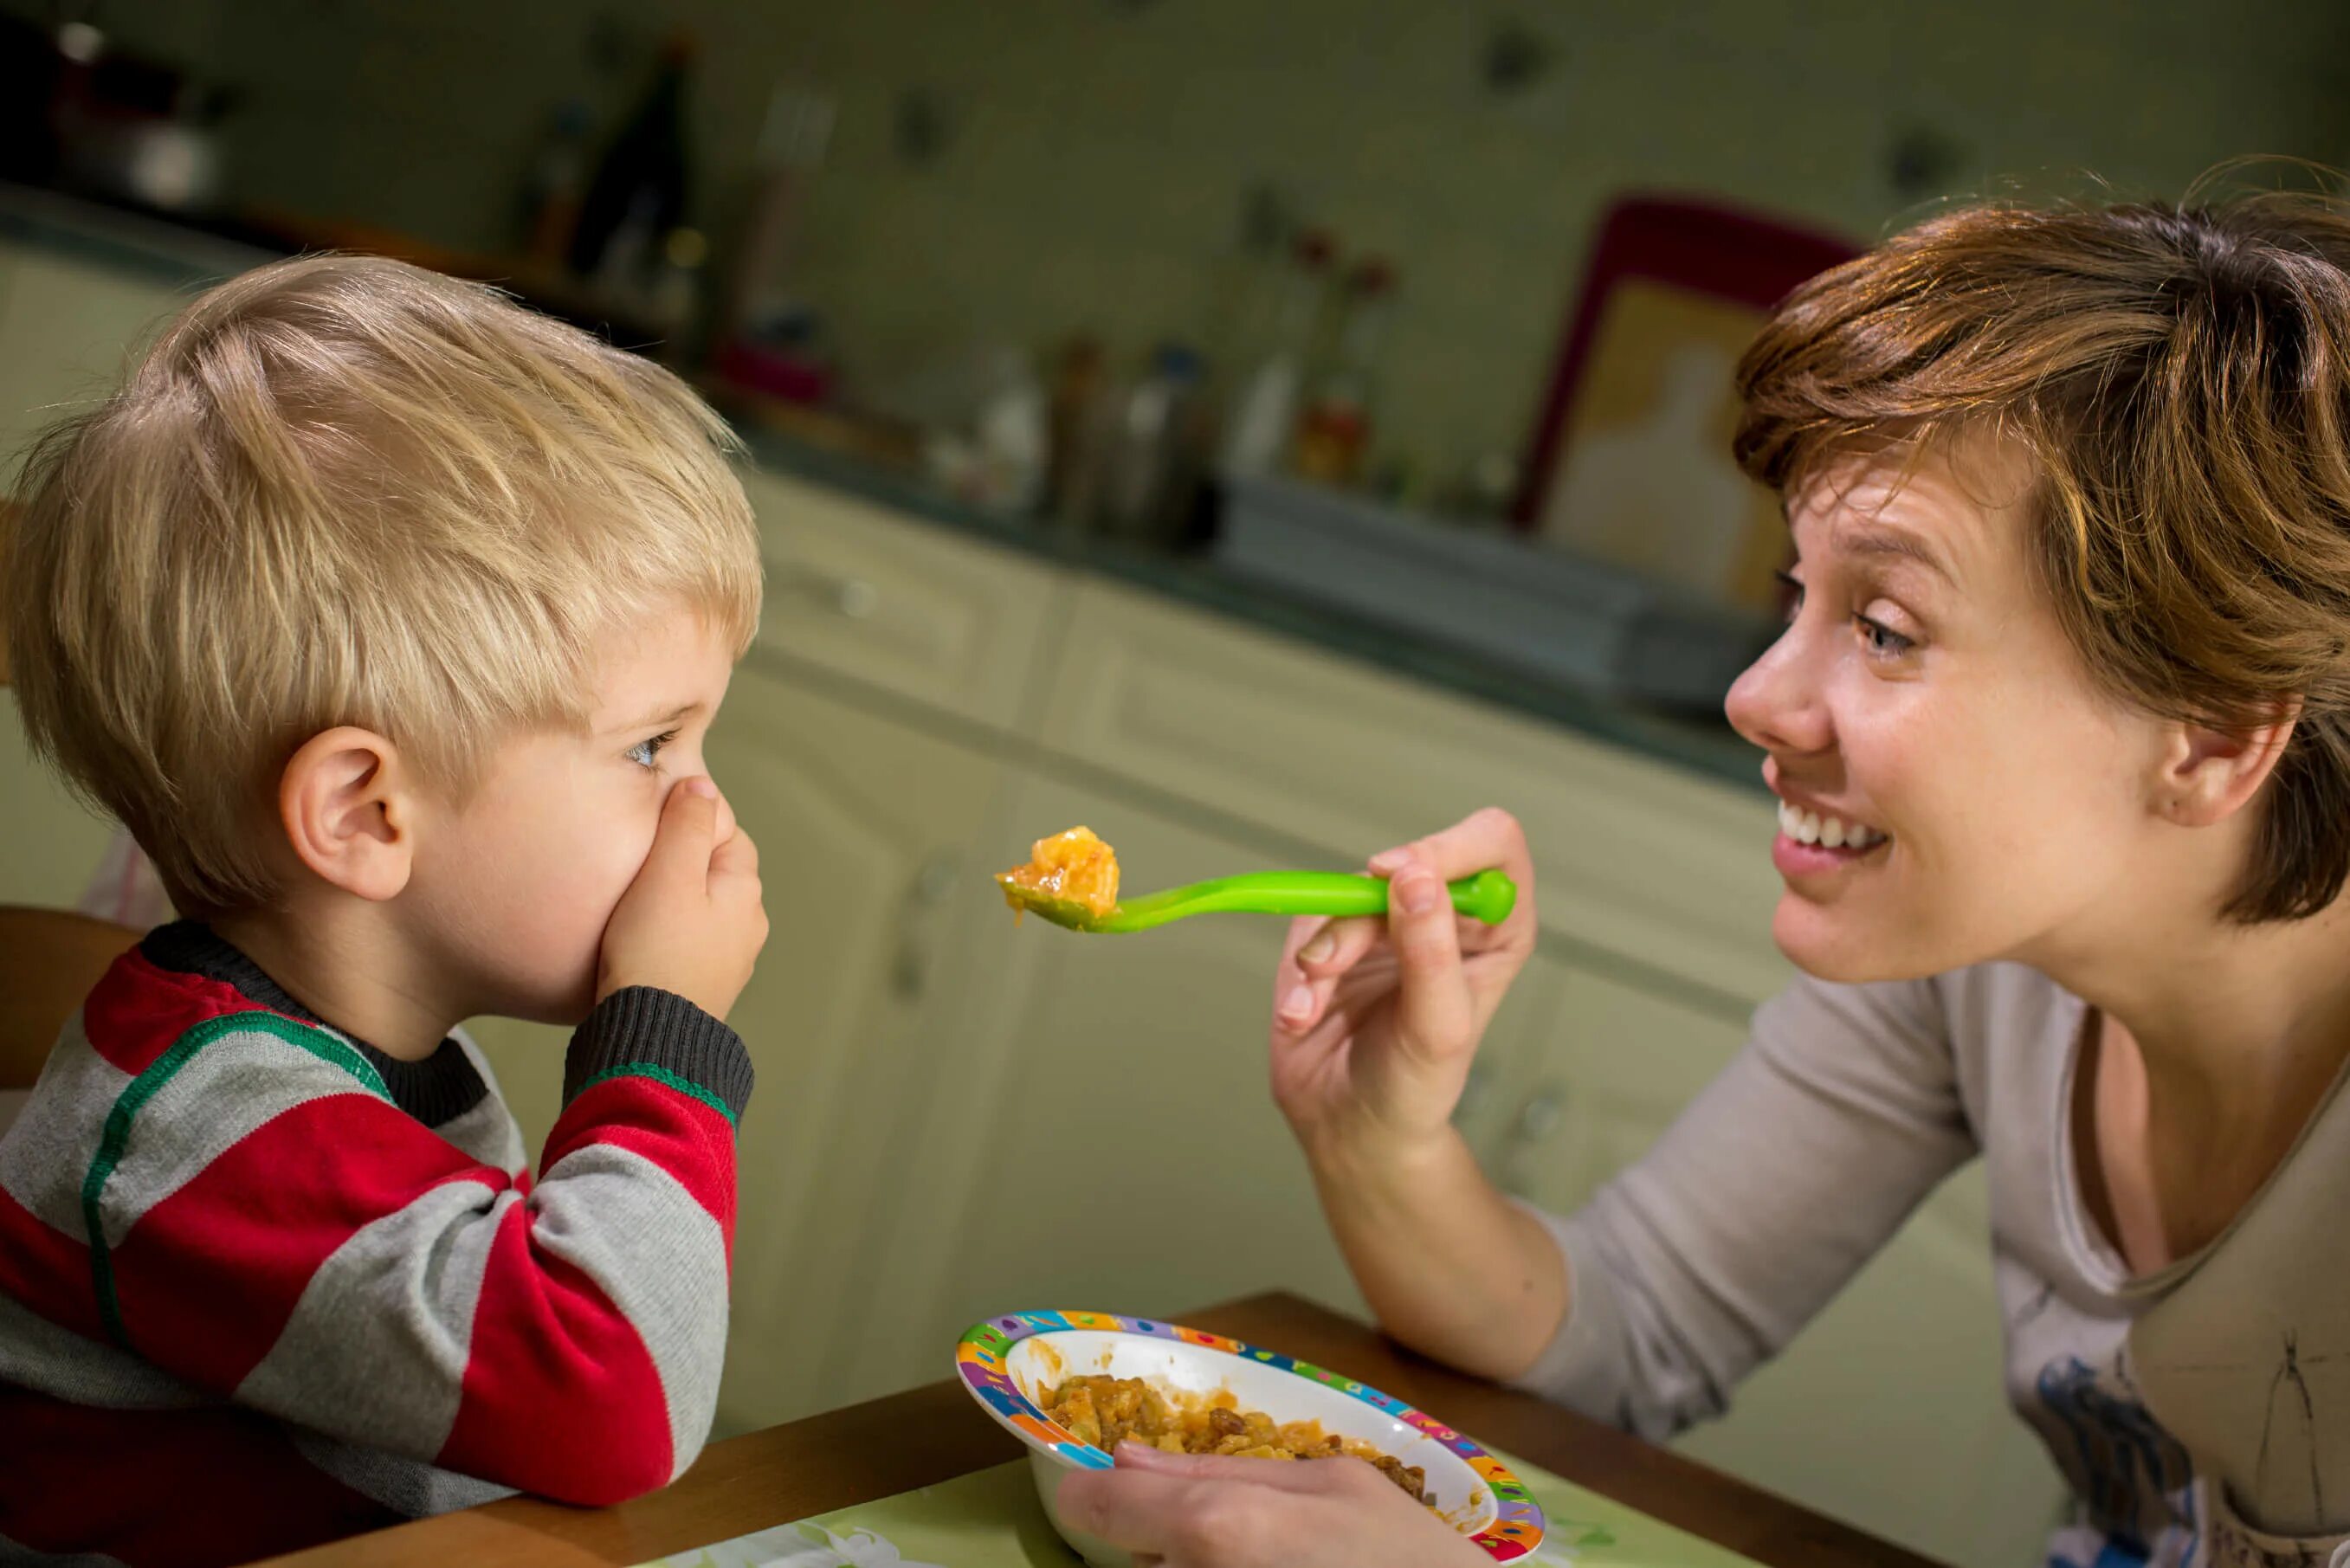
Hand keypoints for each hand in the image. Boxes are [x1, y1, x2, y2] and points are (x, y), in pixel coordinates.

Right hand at [597, 776, 767, 1020]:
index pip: (728, 833)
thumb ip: (686, 825)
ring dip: (676, 901)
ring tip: (635, 903)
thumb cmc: (655, 952)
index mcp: (744, 890)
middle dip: (683, 861)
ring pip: (703, 909)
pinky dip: (671, 934)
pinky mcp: (706, 986)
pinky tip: (643, 941)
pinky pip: (691, 943)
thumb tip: (702, 784)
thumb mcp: (667, 875)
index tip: (655, 824)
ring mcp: (730, 959)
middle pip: (716, 872)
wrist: (650, 1037)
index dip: (692, 821)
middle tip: (639, 863)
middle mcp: (748, 924)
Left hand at [1057, 1444, 1490, 1567]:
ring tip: (1271, 1567)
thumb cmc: (1402, 1554)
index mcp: (1217, 1524)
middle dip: (1169, 1543)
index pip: (1097, 1505)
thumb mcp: (1329, 1481)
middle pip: (1136, 1555)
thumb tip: (1125, 1458)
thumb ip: (1219, 1467)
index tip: (1113, 1491)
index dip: (1099, 1493)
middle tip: (1248, 1545)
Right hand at [1269, 808, 1536, 1165]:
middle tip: (1333, 961)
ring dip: (1324, 950)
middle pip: (1408, 860)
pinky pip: (1307, 922)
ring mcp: (1385, 922)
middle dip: (1363, 914)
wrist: (1349, 1125)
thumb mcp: (1438, 1028)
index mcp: (1495, 927)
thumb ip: (1432, 953)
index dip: (1448, 849)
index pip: (1491, 844)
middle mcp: (1444, 914)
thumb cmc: (1414, 1087)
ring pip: (1347, 891)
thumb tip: (1416, 878)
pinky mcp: (1333, 935)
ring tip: (1312, 1008)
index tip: (1401, 878)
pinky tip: (1301, 1016)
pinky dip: (1298, 973)